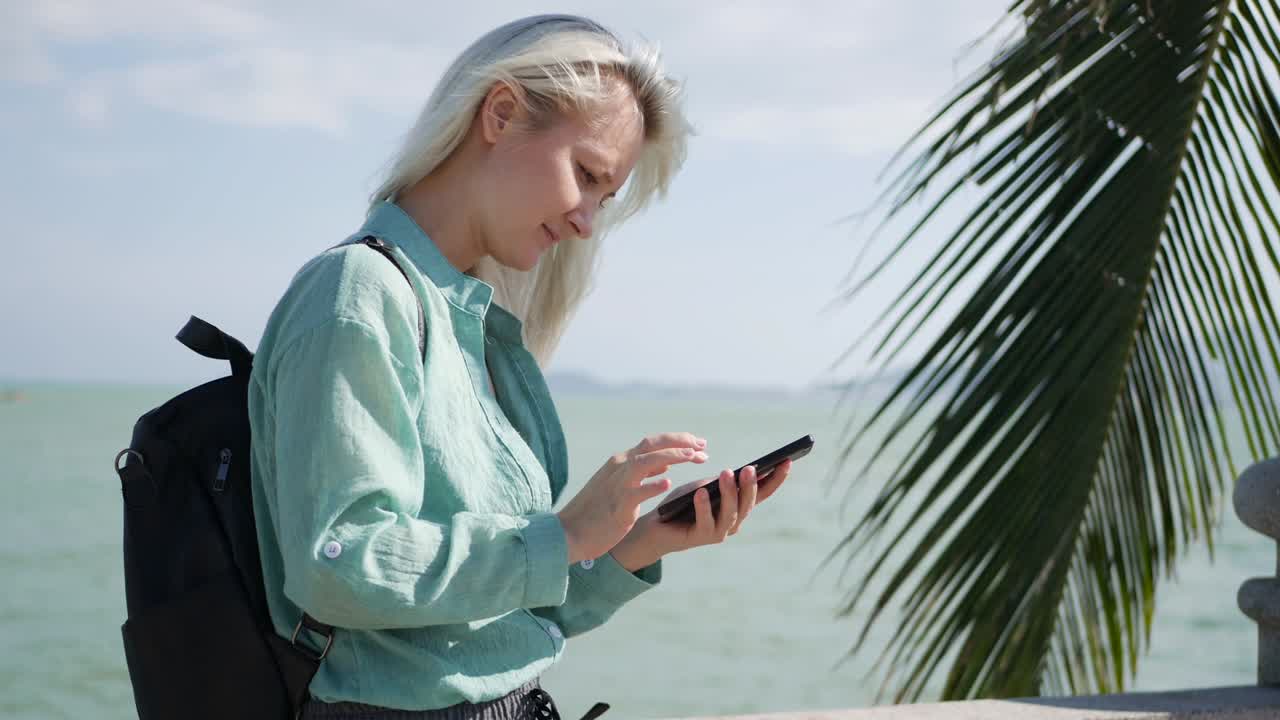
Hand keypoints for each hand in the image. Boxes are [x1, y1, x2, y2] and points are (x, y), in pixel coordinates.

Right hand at [556, 433, 708, 563]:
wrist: (569, 533)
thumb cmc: (596, 511)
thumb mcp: (619, 486)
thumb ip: (642, 473)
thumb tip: (666, 463)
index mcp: (621, 462)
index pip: (653, 442)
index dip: (678, 440)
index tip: (699, 443)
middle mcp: (619, 467)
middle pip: (653, 444)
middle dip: (681, 442)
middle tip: (704, 447)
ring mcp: (618, 485)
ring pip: (647, 461)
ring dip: (673, 456)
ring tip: (695, 457)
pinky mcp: (618, 506)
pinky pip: (637, 492)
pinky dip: (653, 485)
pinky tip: (668, 483)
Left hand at [610, 459, 792, 570]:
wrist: (657, 526)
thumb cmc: (683, 504)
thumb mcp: (705, 486)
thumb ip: (723, 482)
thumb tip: (742, 471)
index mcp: (738, 507)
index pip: (763, 493)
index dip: (776, 479)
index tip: (788, 461)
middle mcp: (733, 522)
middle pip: (748, 503)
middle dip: (750, 485)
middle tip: (749, 468)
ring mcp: (719, 532)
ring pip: (730, 513)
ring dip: (729, 493)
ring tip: (727, 474)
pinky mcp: (700, 537)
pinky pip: (705, 522)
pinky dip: (704, 506)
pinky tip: (701, 492)